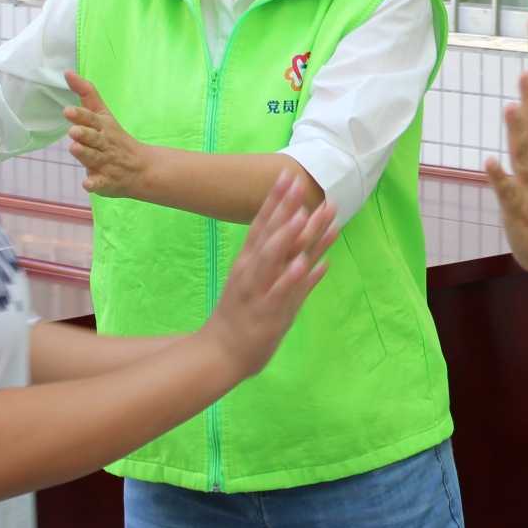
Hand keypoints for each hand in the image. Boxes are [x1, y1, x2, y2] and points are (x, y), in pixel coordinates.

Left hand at [64, 70, 152, 199]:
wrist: (143, 168)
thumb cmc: (115, 137)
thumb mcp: (103, 114)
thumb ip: (86, 94)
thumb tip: (67, 72)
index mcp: (103, 127)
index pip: (91, 119)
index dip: (80, 115)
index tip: (67, 111)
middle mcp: (104, 144)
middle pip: (93, 138)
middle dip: (84, 134)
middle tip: (73, 131)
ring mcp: (106, 163)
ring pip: (94, 158)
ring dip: (85, 154)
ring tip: (75, 148)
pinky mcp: (106, 181)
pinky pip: (100, 183)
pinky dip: (94, 184)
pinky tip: (87, 184)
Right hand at [202, 173, 337, 377]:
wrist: (219, 352)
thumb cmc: (241, 312)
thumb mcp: (258, 279)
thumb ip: (281, 258)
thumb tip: (307, 236)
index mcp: (249, 261)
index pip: (262, 223)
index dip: (275, 199)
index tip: (287, 175)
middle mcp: (252, 271)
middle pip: (269, 233)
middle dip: (284, 207)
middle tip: (299, 181)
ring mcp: (259, 290)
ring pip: (275, 259)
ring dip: (289, 236)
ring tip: (304, 215)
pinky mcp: (268, 312)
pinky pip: (281, 293)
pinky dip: (293, 278)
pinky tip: (307, 264)